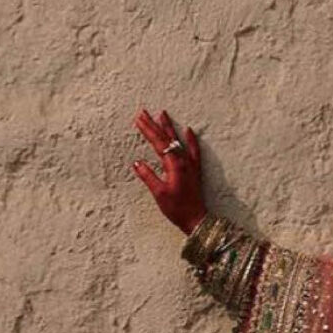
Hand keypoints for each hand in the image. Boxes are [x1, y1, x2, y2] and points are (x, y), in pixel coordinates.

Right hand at [131, 107, 204, 232]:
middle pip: (166, 138)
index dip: (147, 130)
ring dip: (169, 127)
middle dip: (154, 125)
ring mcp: (190, 164)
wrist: (196, 219)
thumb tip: (137, 162)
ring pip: (178, 141)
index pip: (158, 142)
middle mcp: (183, 161)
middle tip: (143, 112)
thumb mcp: (159, 193)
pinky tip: (188, 130)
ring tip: (162, 114)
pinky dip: (191, 140)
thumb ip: (148, 176)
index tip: (138, 119)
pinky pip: (194, 150)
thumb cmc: (177, 208)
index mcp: (173, 165)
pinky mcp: (195, 170)